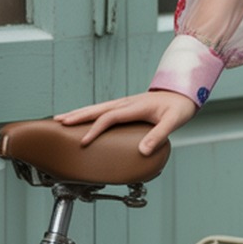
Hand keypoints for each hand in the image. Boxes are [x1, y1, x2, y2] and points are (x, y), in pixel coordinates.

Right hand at [55, 90, 195, 156]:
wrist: (183, 92)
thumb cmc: (179, 107)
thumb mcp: (173, 122)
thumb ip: (158, 135)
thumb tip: (143, 151)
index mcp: (135, 107)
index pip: (109, 117)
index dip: (95, 129)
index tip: (84, 141)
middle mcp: (126, 102)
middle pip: (97, 109)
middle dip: (77, 116)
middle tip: (59, 123)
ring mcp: (125, 103)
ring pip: (97, 107)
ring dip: (79, 113)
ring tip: (61, 119)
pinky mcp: (125, 106)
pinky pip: (102, 109)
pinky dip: (89, 113)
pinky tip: (81, 118)